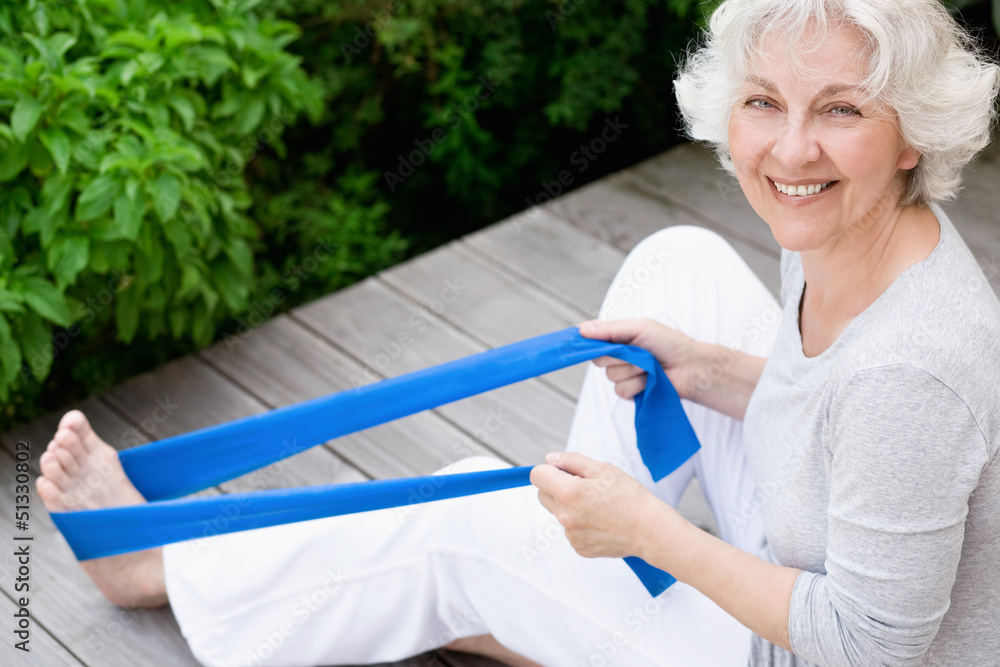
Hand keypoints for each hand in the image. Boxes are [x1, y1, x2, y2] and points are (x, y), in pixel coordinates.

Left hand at [530, 451, 667, 559]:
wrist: (649, 530)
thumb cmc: (631, 498)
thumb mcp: (603, 469)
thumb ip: (572, 461)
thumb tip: (551, 459)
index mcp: (568, 492)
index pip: (536, 476)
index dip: (549, 470)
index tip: (561, 471)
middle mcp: (565, 515)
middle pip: (543, 495)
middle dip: (556, 487)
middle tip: (582, 486)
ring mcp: (571, 534)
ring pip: (559, 514)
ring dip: (570, 507)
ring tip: (597, 506)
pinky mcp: (579, 547)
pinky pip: (571, 531)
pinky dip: (581, 524)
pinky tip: (601, 521)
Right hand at [579, 318, 698, 400]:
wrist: (691, 368)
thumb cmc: (670, 343)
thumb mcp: (640, 328)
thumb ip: (610, 330)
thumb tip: (582, 330)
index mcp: (618, 338)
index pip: (592, 340)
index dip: (584, 341)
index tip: (575, 341)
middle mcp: (618, 357)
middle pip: (598, 359)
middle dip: (617, 355)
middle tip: (637, 352)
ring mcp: (624, 375)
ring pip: (611, 376)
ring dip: (632, 371)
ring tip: (649, 366)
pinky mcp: (631, 392)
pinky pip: (621, 390)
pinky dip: (637, 385)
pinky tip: (650, 380)